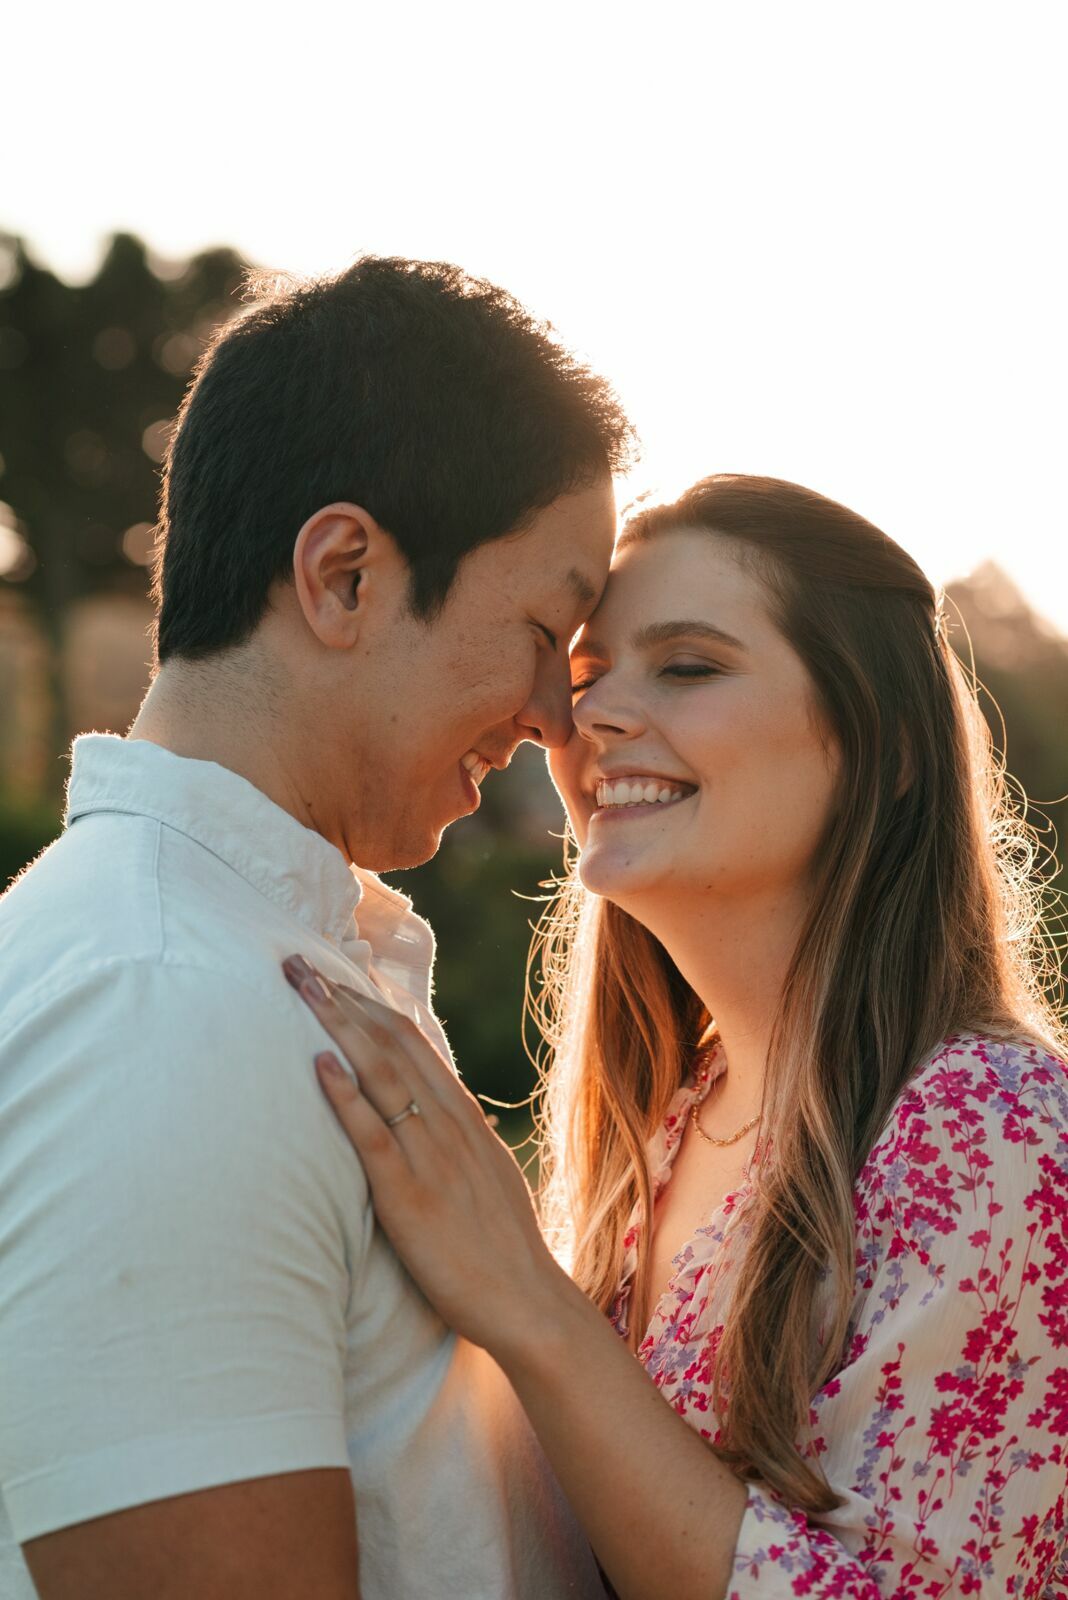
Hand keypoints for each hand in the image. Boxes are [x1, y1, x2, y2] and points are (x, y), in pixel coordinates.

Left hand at [281, 956, 572, 1359]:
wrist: (528, 1300)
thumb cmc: (500, 1245)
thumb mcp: (483, 1172)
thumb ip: (454, 1137)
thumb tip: (427, 1112)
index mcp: (462, 1117)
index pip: (412, 1042)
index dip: (370, 1004)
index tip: (335, 974)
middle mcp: (447, 1124)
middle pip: (391, 1043)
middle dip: (343, 998)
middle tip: (299, 961)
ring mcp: (430, 1157)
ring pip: (381, 1075)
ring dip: (338, 1026)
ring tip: (302, 988)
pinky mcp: (410, 1197)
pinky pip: (373, 1138)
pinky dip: (345, 1097)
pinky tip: (320, 1065)